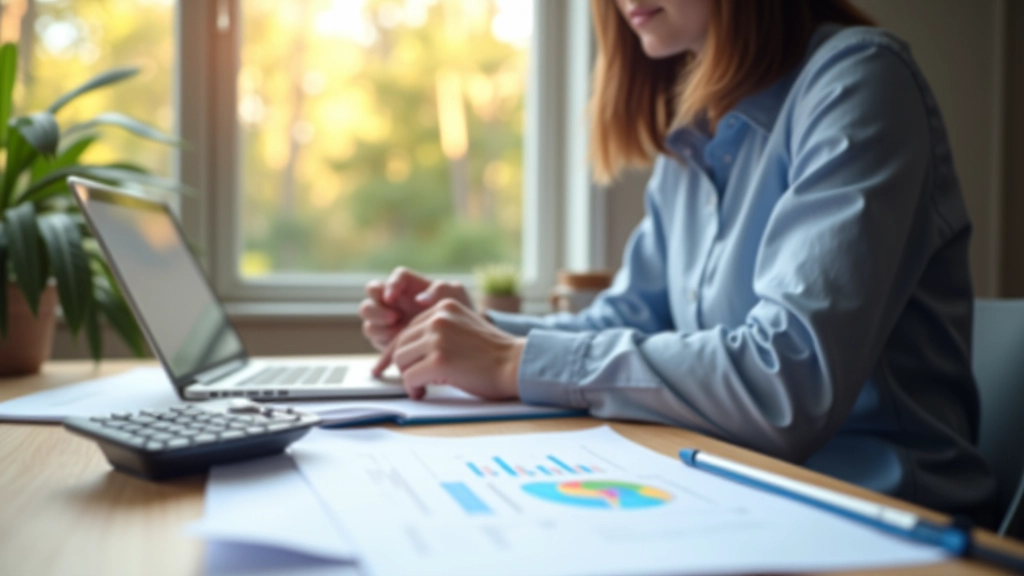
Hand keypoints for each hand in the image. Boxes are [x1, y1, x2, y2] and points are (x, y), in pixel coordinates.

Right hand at [359, 267, 473, 351]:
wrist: (461, 339)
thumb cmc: (459, 311)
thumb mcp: (455, 296)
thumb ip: (440, 291)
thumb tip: (420, 298)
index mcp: (412, 284)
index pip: (397, 276)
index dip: (391, 285)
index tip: (392, 297)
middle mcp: (397, 298)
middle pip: (372, 293)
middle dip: (377, 305)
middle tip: (393, 318)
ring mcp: (389, 316)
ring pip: (369, 316)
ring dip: (377, 324)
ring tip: (397, 332)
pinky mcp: (387, 335)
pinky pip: (374, 336)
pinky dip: (381, 339)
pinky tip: (395, 344)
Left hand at [374, 298, 524, 400]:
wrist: (516, 364)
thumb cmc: (494, 354)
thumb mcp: (464, 328)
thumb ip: (439, 332)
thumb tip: (407, 350)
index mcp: (444, 307)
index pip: (409, 327)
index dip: (398, 350)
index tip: (389, 364)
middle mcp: (438, 318)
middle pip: (401, 342)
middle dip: (404, 364)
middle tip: (415, 380)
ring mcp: (438, 338)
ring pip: (401, 359)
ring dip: (409, 376)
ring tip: (421, 386)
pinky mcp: (439, 360)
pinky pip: (410, 377)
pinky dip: (413, 388)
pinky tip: (423, 392)